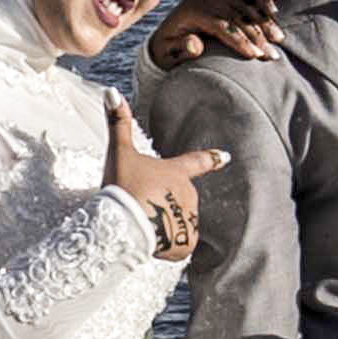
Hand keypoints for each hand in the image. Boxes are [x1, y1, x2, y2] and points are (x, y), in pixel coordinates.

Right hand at [101, 101, 224, 260]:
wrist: (124, 222)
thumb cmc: (123, 185)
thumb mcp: (118, 153)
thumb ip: (118, 123)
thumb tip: (111, 90)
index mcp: (175, 171)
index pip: (198, 162)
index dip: (211, 159)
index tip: (226, 157)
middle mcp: (188, 193)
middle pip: (178, 201)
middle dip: (162, 207)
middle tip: (139, 208)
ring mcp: (189, 217)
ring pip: (177, 225)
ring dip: (163, 228)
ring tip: (143, 226)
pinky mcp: (186, 242)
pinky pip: (178, 247)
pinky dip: (165, 248)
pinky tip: (151, 242)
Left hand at [142, 0, 279, 65]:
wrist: (165, 35)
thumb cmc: (168, 50)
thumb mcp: (167, 55)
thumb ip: (180, 51)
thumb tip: (195, 45)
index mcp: (192, 11)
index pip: (222, 26)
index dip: (240, 41)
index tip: (256, 57)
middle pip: (239, 15)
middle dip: (258, 36)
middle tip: (273, 55)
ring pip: (247, 3)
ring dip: (266, 21)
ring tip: (279, 39)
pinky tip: (275, 12)